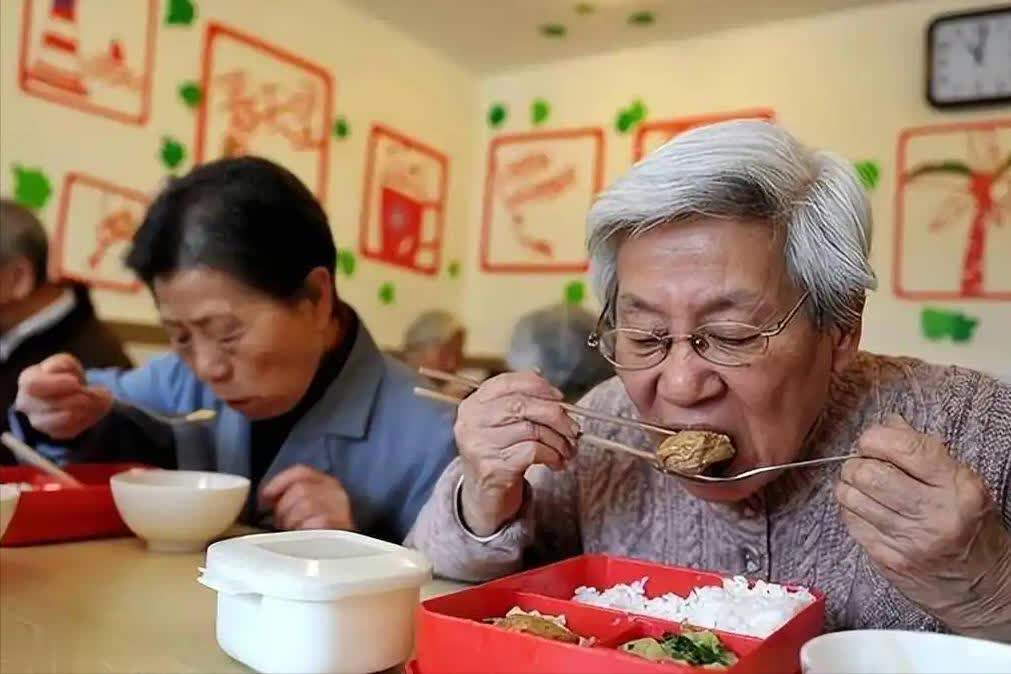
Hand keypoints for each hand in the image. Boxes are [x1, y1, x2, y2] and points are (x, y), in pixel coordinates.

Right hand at [14, 354, 112, 439]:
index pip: (33, 384)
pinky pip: (70, 429)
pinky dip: (84, 419)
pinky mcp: (52, 432)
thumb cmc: (68, 376)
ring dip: (82, 408)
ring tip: (90, 400)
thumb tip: (54, 369)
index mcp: (27, 380)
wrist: (78, 395)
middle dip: (72, 398)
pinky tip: (87, 411)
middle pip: (47, 404)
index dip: (56, 383)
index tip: (76, 381)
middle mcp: (26, 403)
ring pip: (60, 419)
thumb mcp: (67, 364)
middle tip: (86, 392)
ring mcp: (37, 420)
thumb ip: (61, 364)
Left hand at [260, 464, 354, 530]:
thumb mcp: (312, 508)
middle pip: (300, 489)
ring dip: (291, 521)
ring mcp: (340, 508)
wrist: (347, 552)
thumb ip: (293, 499)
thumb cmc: (324, 531)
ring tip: (291, 531)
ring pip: (305, 506)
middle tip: (280, 523)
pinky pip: (314, 524)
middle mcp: (335, 492)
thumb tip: (267, 501)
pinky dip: (302, 530)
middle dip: (283, 508)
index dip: (279, 482)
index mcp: (327, 483)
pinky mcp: (340, 525)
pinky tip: (302, 538)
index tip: (264, 497)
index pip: (301, 472)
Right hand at [455, 371, 579, 535]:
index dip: (537, 385)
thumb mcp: (502, 425)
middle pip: (522, 405)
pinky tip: (557, 462)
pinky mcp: (493, 467)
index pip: (506, 382)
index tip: (559, 397)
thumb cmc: (500, 455)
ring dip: (558, 440)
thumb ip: (521, 404)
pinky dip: (553, 455)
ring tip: (567, 449)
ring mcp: (480, 445)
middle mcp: (471, 422)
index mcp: (473, 405)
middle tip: (573, 427)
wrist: (483, 497)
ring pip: (532, 429)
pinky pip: (534, 451)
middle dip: (555, 414)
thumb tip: (553, 392)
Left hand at [836, 414, 1010, 638]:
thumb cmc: (967, 524)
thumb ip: (922, 450)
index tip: (871, 440)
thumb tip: (888, 423)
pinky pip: (851, 523)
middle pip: (869, 473)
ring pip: (852, 497)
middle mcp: (934, 514)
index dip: (876, 438)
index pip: (905, 448)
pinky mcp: (889, 559)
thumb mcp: (960, 482)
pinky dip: (851, 510)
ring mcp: (909, 540)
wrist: (980, 585)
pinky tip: (866, 511)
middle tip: (863, 465)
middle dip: (856, 463)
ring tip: (863, 487)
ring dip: (849, 486)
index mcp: (957, 487)